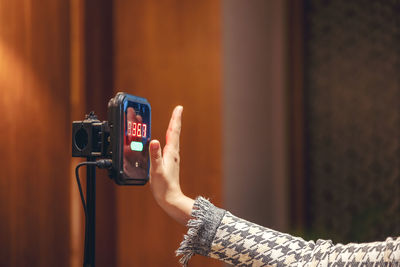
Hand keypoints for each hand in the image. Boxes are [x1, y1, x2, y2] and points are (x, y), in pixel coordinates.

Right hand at [149, 106, 193, 224]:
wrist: (170, 198)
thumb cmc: (164, 186)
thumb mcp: (157, 170)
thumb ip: (155, 156)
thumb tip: (154, 141)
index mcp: (171, 152)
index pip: (174, 131)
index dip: (175, 119)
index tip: (179, 108)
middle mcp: (173, 153)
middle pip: (174, 133)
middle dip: (175, 120)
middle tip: (177, 110)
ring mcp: (172, 158)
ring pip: (172, 139)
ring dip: (172, 128)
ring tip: (172, 121)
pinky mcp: (169, 163)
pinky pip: (169, 146)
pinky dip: (168, 139)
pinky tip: (164, 142)